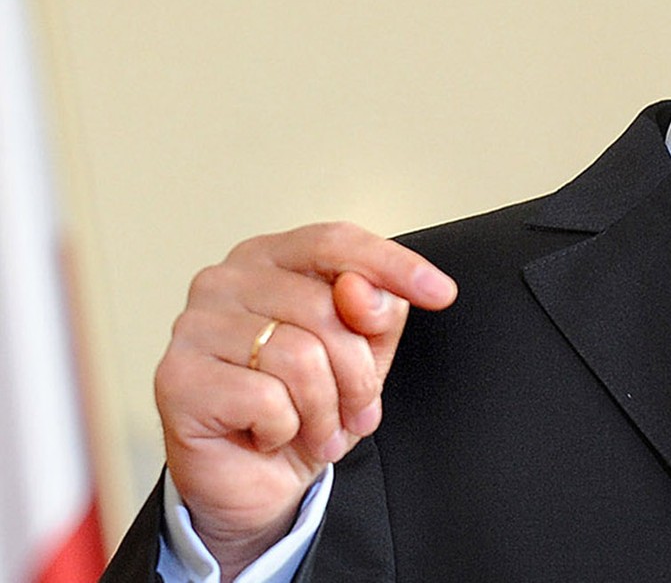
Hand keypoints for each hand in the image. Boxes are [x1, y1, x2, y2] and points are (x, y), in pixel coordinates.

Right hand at [154, 222, 456, 575]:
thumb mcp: (361, 354)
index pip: (335, 242)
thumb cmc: (303, 406)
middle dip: (358, 373)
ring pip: (299, 356)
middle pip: (327, 308)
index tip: (441, 293)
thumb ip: (373, 314)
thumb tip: (363, 294)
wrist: (253, 481)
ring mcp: (194, 325)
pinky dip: (284, 428)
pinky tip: (268, 435)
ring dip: (325, 409)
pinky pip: (265, 398)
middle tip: (357, 410)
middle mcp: (225, 279)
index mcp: (270, 258)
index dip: (392, 266)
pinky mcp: (176, 376)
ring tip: (317, 428)